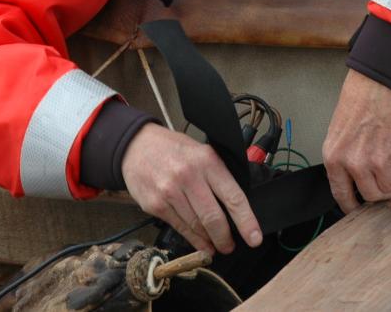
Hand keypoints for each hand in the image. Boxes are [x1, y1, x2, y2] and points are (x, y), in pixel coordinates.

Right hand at [120, 123, 261, 255]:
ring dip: (209, 240)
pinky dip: (193, 239)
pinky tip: (201, 244)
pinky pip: (180, 227)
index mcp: (207, 161)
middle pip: (214, 217)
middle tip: (231, 246)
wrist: (136, 145)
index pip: (233, 196)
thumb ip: (218, 174)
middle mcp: (189, 176)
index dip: (246, 221)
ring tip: (216, 245)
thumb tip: (237, 205)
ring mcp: (170, 192)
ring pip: (196, 226)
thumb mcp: (201, 151)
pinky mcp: (156, 205)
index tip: (254, 238)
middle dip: (225, 238)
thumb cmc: (174, 149)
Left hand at [322, 69, 390, 212]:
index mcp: (334, 158)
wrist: (379, 83)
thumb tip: (355, 184)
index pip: (342, 196)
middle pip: (372, 196)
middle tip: (385, 179)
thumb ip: (343, 160)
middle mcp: (354, 163)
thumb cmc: (358, 102)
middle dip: (381, 191)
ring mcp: (377, 160)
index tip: (360, 208)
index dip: (353, 206)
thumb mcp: (337, 134)